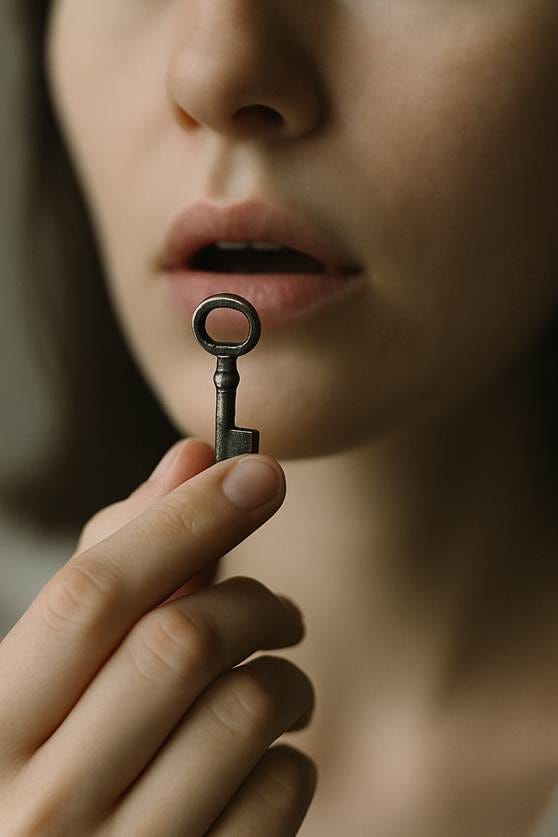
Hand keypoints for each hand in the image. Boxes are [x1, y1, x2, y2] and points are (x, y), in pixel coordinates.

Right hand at [0, 438, 315, 835]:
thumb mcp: (60, 670)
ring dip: (286, 676)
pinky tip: (266, 755)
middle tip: (277, 611)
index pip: (93, 593)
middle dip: (253, 602)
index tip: (254, 472)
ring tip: (277, 682)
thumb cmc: (64, 757)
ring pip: (247, 709)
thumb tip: (193, 460)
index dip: (182, 518)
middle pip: (180, 642)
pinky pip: (282, 788)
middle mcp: (42, 803)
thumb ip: (124, 560)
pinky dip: (292, 753)